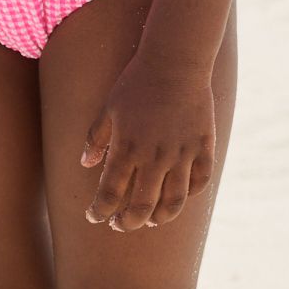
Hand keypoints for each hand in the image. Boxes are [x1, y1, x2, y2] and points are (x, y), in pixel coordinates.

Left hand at [79, 54, 216, 232]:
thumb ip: (97, 138)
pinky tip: (177, 197)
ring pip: (174, 202)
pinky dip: (189, 195)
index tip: (94, 218)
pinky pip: (200, 182)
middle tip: (119, 225)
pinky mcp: (203, 147)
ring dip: (159, 218)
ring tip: (149, 221)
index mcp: (127, 148)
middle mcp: (155, 157)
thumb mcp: (108, 108)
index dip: (100, 211)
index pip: (110, 194)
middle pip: (141, 207)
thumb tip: (85, 165)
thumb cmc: (136, 83)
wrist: (175, 62)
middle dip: (127, 223)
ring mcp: (182, 154)